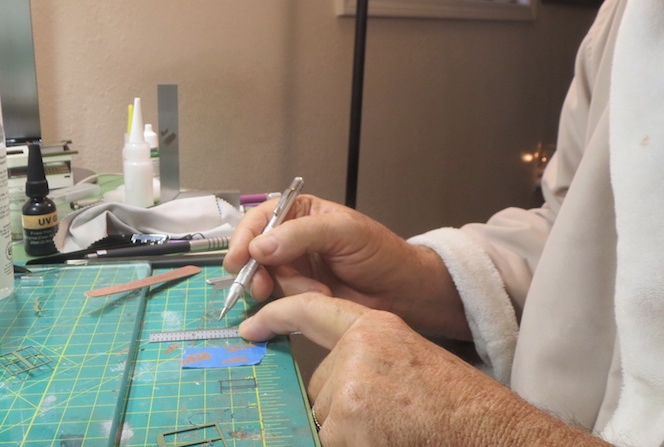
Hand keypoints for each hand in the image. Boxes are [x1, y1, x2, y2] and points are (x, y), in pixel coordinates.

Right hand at [225, 194, 467, 336]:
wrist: (403, 291)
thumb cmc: (380, 252)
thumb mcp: (343, 232)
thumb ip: (301, 235)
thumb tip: (259, 246)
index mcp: (300, 213)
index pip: (260, 219)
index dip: (245, 238)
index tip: (238, 259)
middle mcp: (292, 239)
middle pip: (255, 252)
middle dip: (259, 270)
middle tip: (263, 286)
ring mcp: (295, 268)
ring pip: (267, 279)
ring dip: (288, 288)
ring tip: (318, 292)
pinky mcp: (300, 296)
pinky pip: (281, 300)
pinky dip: (294, 303)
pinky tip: (318, 299)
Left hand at [240, 293, 606, 446]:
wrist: (492, 430)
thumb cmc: (458, 405)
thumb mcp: (409, 362)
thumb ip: (365, 360)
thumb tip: (329, 384)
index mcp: (376, 327)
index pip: (312, 310)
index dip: (276, 315)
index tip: (250, 327)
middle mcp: (358, 348)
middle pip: (317, 385)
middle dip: (339, 408)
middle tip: (385, 418)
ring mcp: (349, 385)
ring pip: (321, 418)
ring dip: (346, 432)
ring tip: (392, 430)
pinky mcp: (345, 421)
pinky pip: (326, 439)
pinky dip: (349, 443)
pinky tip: (388, 438)